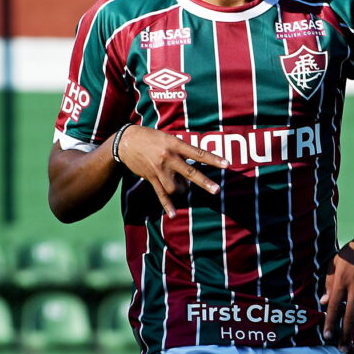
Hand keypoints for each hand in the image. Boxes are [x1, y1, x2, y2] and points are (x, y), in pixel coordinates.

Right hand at [114, 125, 229, 216]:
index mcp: (175, 145)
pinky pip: (160, 194)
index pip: (198, 153)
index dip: (213, 159)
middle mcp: (168, 158)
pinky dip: (167, 205)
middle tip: (216, 190)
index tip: (227, 164)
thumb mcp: (168, 138)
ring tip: (182, 186)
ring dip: (183, 189)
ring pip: (175, 187)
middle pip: (190, 172)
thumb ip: (181, 151)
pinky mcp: (151, 178)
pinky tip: (173, 215)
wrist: (126, 141)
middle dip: (204, 182)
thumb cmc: (151, 138)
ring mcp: (159, 170)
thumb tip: (192, 169)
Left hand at [320, 227, 353, 353]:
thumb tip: (323, 302)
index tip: (327, 336)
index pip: (333, 305)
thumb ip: (329, 282)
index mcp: (342, 281)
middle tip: (344, 350)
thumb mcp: (336, 263)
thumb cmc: (353, 252)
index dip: (330, 321)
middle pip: (350, 314)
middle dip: (347, 334)